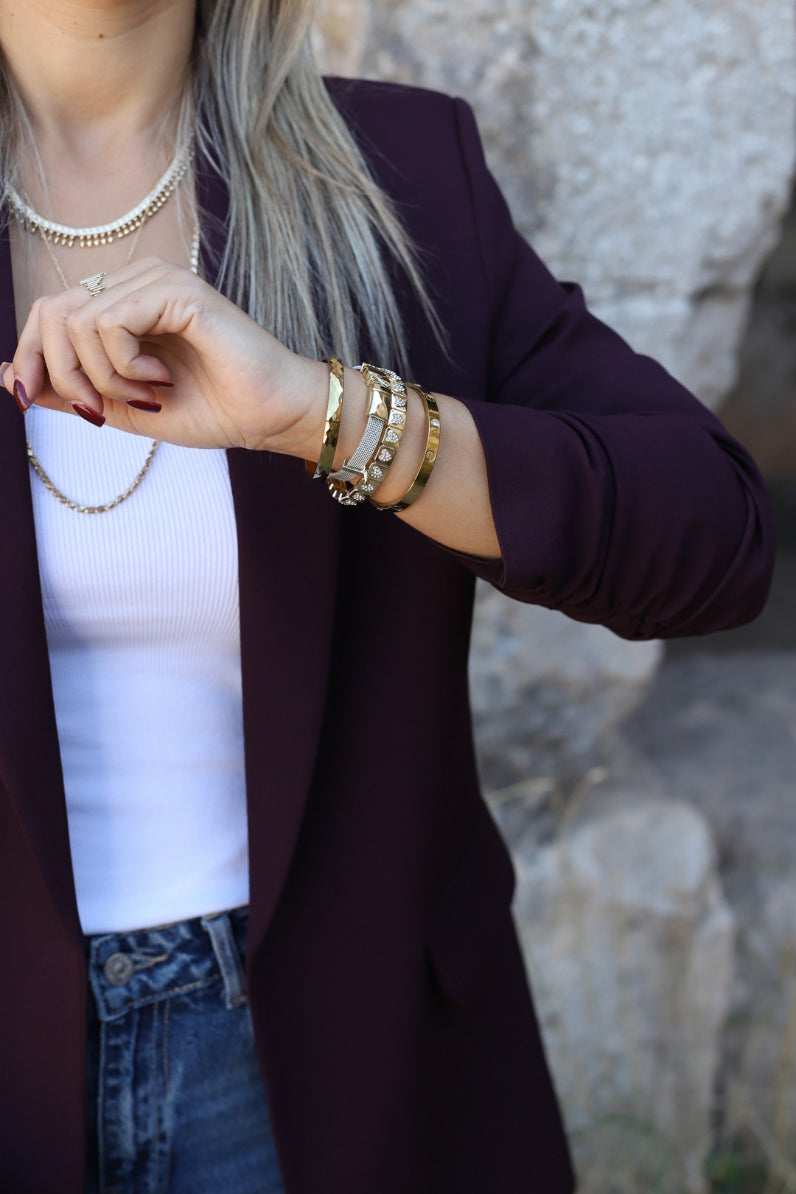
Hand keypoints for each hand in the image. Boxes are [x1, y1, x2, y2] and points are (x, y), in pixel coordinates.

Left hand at [2, 256, 327, 454]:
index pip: (47, 312)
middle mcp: (135, 281)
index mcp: (122, 303)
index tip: (29, 402)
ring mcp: (156, 280)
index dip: (30, 357)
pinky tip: (160, 382)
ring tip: (146, 396)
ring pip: (78, 321)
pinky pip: (112, 322)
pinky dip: (124, 365)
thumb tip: (8, 377)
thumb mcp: (124, 409)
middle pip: (52, 312)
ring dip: (103, 377)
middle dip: (61, 374)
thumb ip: (72, 392)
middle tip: (98, 411)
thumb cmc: (213, 408)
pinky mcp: (176, 290)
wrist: (269, 416)